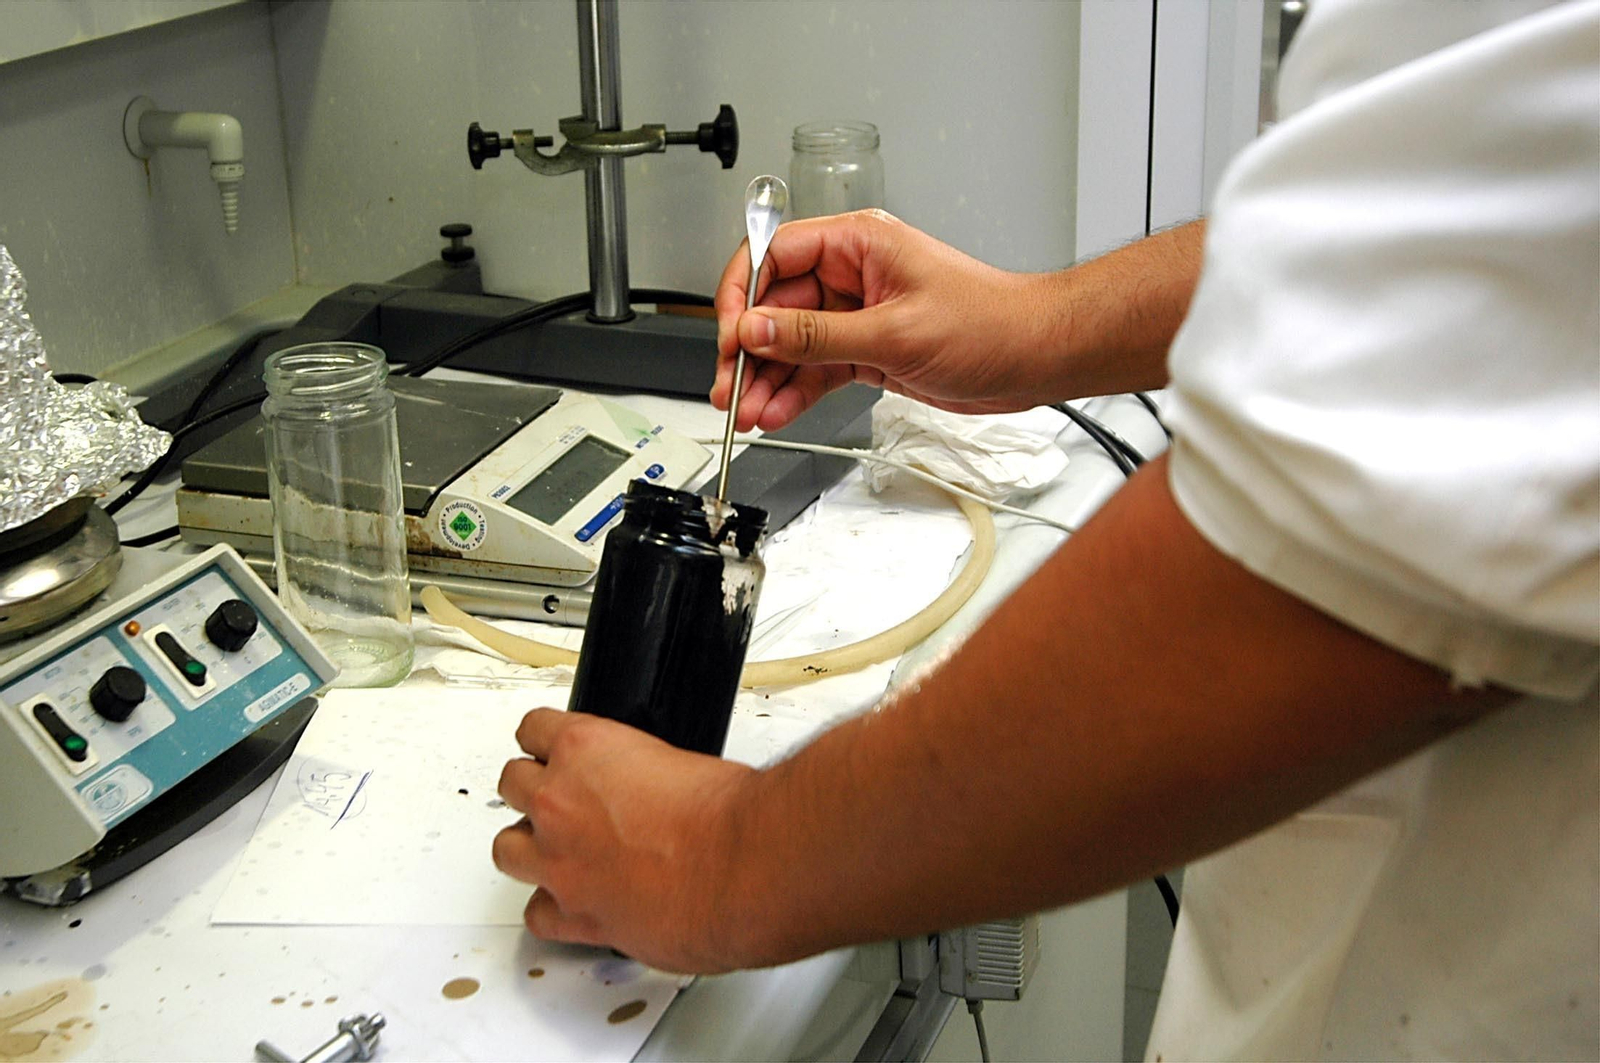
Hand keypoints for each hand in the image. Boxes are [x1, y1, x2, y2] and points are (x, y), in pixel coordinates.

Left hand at [493, 709, 756, 973]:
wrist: (741, 867)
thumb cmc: (726, 816)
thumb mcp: (686, 760)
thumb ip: (651, 772)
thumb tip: (655, 785)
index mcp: (586, 748)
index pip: (534, 729)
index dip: (546, 742)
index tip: (553, 751)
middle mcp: (560, 803)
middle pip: (512, 784)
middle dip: (534, 792)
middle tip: (562, 802)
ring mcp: (559, 862)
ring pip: (506, 849)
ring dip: (529, 847)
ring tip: (557, 851)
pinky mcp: (574, 915)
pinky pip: (536, 914)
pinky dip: (551, 909)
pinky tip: (572, 902)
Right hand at [712, 209, 1061, 431]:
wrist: (1034, 356)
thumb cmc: (990, 324)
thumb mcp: (895, 332)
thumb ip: (818, 336)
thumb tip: (758, 331)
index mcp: (859, 244)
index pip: (775, 255)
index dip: (743, 296)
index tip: (730, 336)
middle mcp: (853, 274)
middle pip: (776, 306)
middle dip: (749, 350)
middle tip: (730, 386)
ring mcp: (858, 314)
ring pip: (792, 344)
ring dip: (767, 379)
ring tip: (747, 410)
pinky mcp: (868, 349)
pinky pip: (817, 368)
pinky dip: (794, 392)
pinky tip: (775, 411)